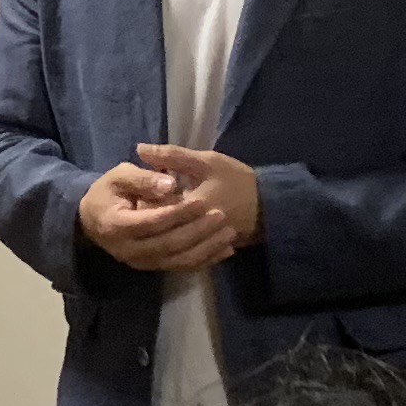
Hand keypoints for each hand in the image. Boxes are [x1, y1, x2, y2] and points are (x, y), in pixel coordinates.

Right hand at [77, 160, 236, 270]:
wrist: (94, 221)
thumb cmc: (107, 193)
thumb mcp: (118, 176)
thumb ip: (143, 178)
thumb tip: (170, 184)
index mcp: (117, 225)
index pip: (153, 222)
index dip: (179, 212)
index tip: (202, 201)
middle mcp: (129, 250)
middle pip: (169, 244)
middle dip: (198, 230)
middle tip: (222, 215)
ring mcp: (142, 263)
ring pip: (178, 260)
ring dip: (207, 248)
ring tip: (229, 232)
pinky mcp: (153, 268)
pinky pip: (182, 267)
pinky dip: (206, 260)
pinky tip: (225, 250)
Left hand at [134, 144, 261, 248]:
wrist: (268, 206)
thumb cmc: (237, 180)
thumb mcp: (207, 161)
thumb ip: (172, 156)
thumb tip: (140, 149)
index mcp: (190, 208)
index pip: (152, 208)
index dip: (141, 198)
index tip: (137, 189)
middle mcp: (192, 232)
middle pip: (156, 230)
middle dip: (146, 217)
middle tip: (141, 202)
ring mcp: (198, 247)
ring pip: (166, 246)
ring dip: (157, 233)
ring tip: (153, 217)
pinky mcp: (203, 254)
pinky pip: (181, 255)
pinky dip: (171, 245)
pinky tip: (168, 233)